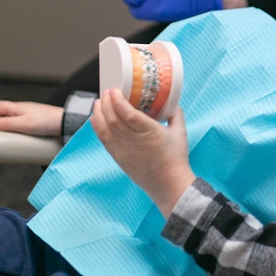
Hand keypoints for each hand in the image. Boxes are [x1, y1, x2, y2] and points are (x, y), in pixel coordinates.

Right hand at [0, 100, 62, 136]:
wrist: (65, 122)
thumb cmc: (46, 122)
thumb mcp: (23, 124)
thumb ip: (7, 124)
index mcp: (19, 107)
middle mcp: (25, 108)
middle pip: (6, 109)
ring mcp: (32, 112)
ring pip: (14, 114)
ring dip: (5, 120)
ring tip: (2, 129)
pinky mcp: (39, 119)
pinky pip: (22, 119)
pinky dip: (15, 124)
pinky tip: (18, 131)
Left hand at [91, 90, 193, 217]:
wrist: (169, 185)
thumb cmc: (176, 158)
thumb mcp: (180, 132)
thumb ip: (175, 114)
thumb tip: (171, 102)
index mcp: (150, 132)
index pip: (128, 114)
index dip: (118, 101)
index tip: (113, 90)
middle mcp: (134, 141)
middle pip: (113, 119)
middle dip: (105, 103)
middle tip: (106, 92)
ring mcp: (124, 151)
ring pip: (105, 129)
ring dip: (99, 113)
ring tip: (98, 102)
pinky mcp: (118, 158)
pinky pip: (103, 140)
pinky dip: (97, 128)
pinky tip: (95, 119)